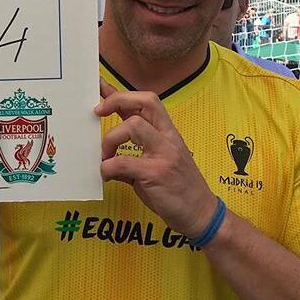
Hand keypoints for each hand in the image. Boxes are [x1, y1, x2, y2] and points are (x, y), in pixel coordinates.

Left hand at [95, 80, 216, 239]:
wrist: (201, 214)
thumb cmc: (178, 190)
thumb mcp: (158, 163)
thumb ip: (135, 152)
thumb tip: (107, 151)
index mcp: (169, 134)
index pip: (147, 102)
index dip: (122, 92)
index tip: (100, 85)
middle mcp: (169, 139)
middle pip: (145, 102)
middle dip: (117, 100)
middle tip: (97, 112)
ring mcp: (164, 154)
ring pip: (133, 126)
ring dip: (110, 140)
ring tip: (105, 157)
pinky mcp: (156, 174)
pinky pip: (122, 162)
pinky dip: (107, 168)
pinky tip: (106, 175)